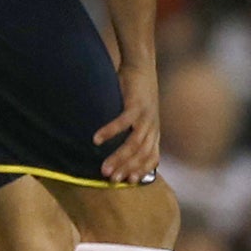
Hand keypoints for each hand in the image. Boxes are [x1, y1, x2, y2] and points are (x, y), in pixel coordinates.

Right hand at [94, 61, 161, 183]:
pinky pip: (123, 122)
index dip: (141, 171)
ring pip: (134, 143)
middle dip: (126, 169)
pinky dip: (110, 132)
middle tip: (110, 180)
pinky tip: (96, 140)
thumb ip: (132, 134)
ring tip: (103, 168)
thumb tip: (118, 153)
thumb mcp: (138, 118)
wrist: (142, 68)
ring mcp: (146, 116)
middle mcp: (152, 127)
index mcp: (154, 133)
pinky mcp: (136, 104)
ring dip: (118, 157)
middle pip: (142, 154)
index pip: (151, 158)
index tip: (127, 182)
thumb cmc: (136, 95)